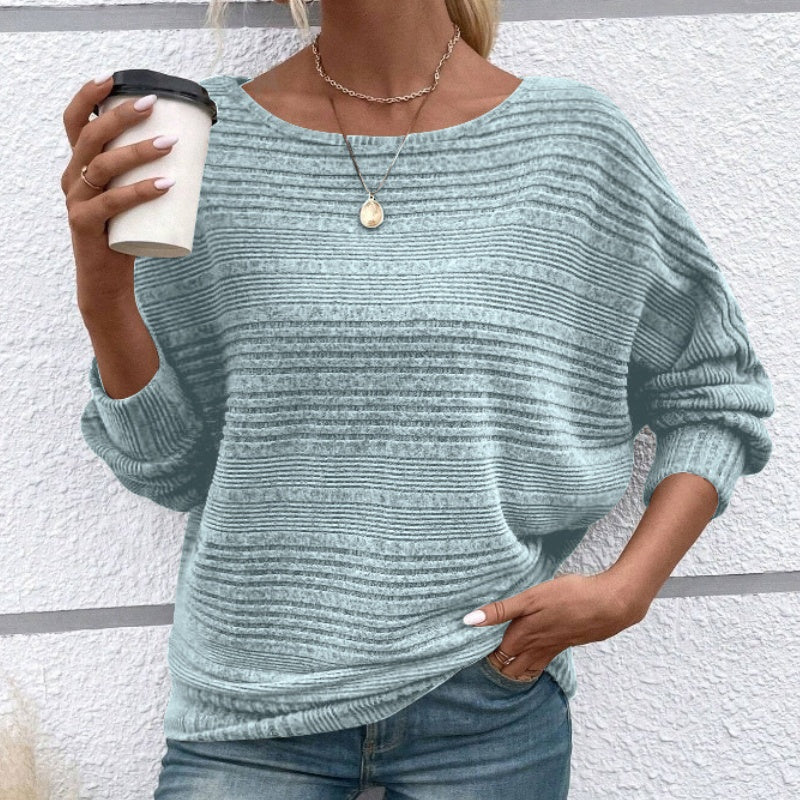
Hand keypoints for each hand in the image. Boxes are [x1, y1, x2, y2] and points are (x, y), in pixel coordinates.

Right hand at [61, 75, 176, 314]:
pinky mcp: (84, 225)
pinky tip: (165, 184)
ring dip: (138, 150)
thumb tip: (189, 149)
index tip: (114, 79)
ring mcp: (76, 202)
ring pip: (103, 166)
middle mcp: (72, 179)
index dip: (89, 98)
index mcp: (79, 167)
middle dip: (122, 115)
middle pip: (91, 137)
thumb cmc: (126, 235)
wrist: (109, 281)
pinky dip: (139, 191)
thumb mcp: (133, 198)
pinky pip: (112, 202)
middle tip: (154, 105)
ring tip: (170, 143)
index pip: (75, 124)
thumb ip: (147, 175)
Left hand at [463, 571, 647, 680]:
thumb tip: (469, 621)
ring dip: (512, 668)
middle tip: (480, 658)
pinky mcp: (565, 643)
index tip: (468, 649)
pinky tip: (528, 659)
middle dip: (495, 666)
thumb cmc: (569, 596)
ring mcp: (552, 647)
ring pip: (526, 667)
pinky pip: (542, 662)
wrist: (609, 605)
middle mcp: (535, 646)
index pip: (495, 653)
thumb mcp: (531, 598)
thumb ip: (500, 610)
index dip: (481, 652)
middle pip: (509, 667)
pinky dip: (530, 665)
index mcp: (522, 635)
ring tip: (499, 663)